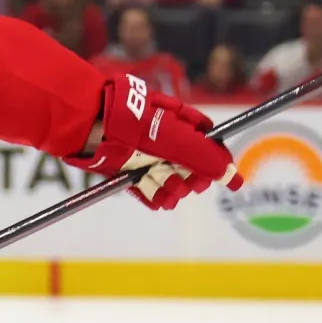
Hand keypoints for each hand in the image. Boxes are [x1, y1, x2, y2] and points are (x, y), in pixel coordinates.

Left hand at [70, 73, 240, 209]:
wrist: (90, 126)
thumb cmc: (134, 123)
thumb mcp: (175, 138)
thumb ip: (203, 156)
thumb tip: (231, 175)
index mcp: (183, 124)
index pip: (210, 146)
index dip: (217, 163)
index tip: (224, 178)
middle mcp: (167, 141)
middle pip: (192, 168)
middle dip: (191, 179)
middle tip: (184, 180)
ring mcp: (148, 157)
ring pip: (171, 181)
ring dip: (173, 189)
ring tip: (167, 188)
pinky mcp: (130, 172)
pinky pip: (150, 191)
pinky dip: (155, 197)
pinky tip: (157, 199)